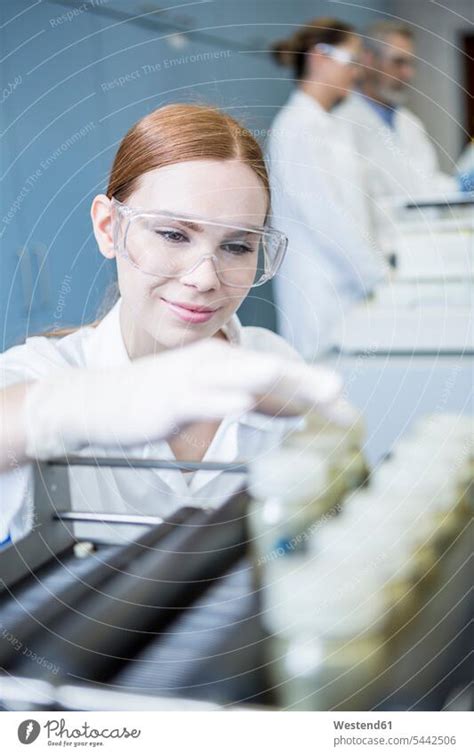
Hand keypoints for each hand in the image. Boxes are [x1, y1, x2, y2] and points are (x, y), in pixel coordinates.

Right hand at [23, 338, 344, 458]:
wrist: (104, 402)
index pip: (280, 378)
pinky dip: (219, 399)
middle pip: (266, 371)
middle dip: (304, 383)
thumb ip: (252, 400)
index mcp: (228, 363)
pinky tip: (239, 402)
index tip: (347, 417)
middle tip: (338, 392)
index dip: (314, 395)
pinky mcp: (168, 400)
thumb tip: (296, 409)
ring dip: (264, 378)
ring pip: (233, 376)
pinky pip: (197, 399)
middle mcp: (214, 364)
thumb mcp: (212, 398)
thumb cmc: (161, 398)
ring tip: (289, 378)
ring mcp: (190, 380)